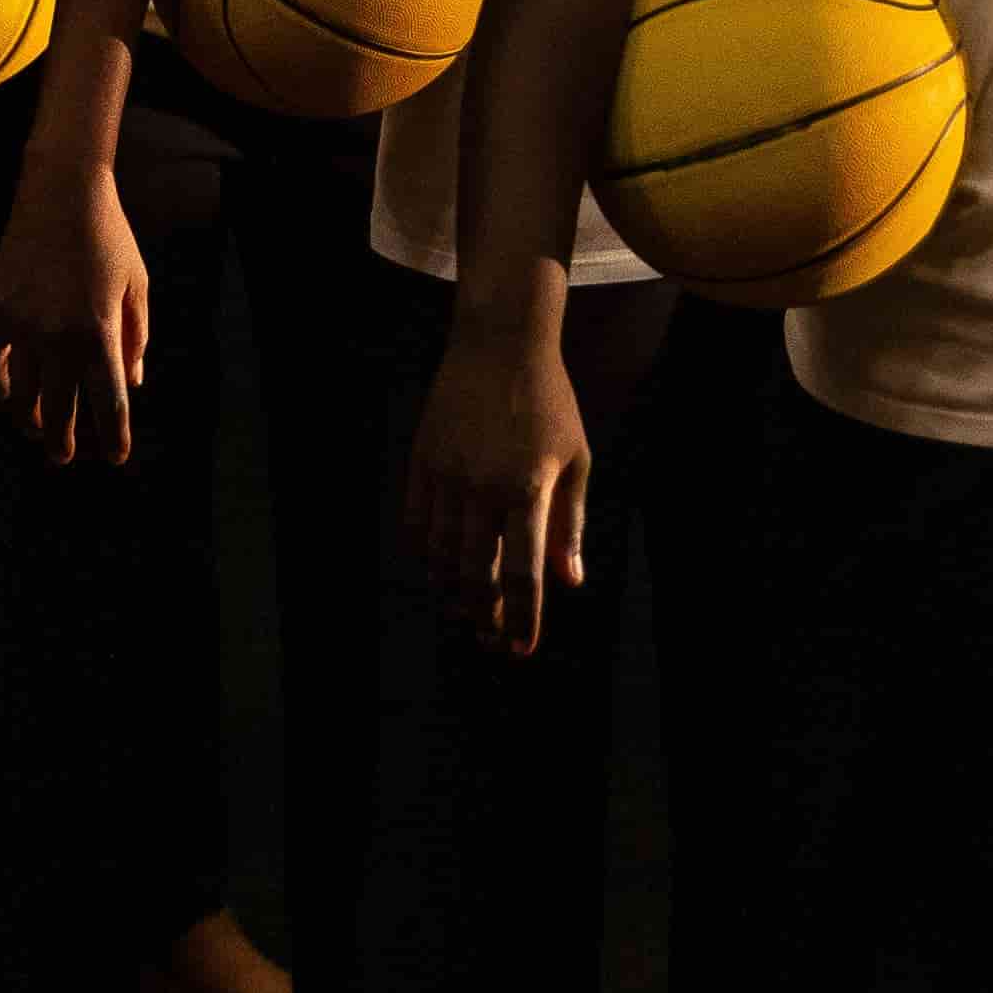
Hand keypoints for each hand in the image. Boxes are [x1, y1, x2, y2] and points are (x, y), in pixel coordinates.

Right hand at [0, 154, 149, 464]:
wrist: (62, 191)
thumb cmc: (110, 238)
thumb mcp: (137, 285)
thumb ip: (136, 338)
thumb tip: (132, 384)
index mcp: (102, 331)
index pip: (110, 402)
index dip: (115, 435)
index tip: (118, 457)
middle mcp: (60, 336)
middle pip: (60, 408)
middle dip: (63, 441)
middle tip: (64, 458)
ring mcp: (24, 325)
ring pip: (21, 393)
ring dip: (28, 418)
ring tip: (35, 430)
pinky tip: (7, 396)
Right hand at [402, 325, 590, 657]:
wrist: (500, 343)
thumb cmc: (549, 403)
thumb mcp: (576, 459)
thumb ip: (570, 523)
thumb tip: (570, 581)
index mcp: (529, 489)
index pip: (523, 573)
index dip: (522, 618)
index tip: (521, 650)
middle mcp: (483, 487)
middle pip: (476, 574)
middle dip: (485, 616)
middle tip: (490, 639)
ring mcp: (447, 475)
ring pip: (441, 555)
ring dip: (452, 591)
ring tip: (465, 610)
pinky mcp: (422, 461)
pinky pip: (416, 524)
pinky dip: (426, 554)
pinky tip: (439, 568)